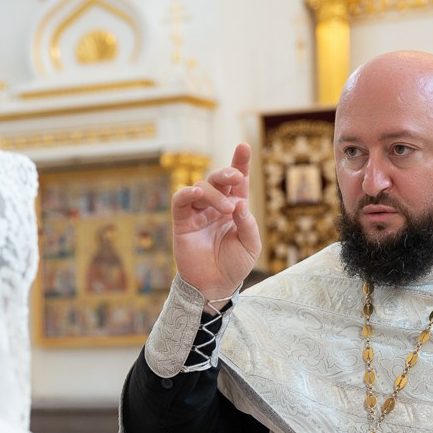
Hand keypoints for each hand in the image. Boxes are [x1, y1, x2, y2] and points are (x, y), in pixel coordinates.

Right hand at [171, 143, 260, 301]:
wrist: (215, 285)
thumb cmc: (235, 265)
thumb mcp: (251, 245)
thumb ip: (248, 224)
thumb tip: (239, 203)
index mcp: (235, 207)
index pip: (238, 181)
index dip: (240, 163)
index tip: (243, 147)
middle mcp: (216, 205)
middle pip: (218, 178)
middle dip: (227, 172)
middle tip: (235, 178)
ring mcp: (198, 212)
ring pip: (201, 187)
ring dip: (214, 193)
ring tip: (226, 209)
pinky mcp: (182, 221)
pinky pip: (181, 201)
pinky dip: (187, 194)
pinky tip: (196, 194)